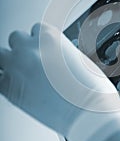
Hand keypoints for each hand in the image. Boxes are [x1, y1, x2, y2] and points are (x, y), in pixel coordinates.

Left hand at [0, 23, 119, 136]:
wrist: (86, 111)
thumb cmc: (90, 89)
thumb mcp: (80, 60)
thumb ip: (61, 54)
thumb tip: (55, 59)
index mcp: (51, 37)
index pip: (36, 29)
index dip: (39, 41)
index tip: (42, 50)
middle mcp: (31, 48)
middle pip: (16, 38)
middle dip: (22, 48)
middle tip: (31, 62)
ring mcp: (17, 66)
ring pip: (0, 54)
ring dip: (8, 62)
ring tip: (20, 74)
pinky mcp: (9, 88)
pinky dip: (4, 82)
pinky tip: (14, 88)